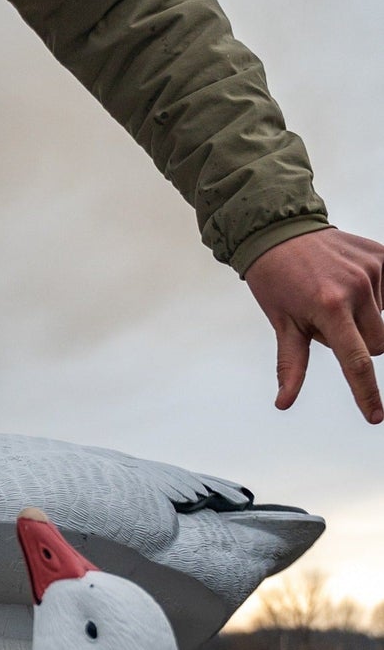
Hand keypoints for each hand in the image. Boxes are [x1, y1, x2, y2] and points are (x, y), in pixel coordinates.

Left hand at [245, 228, 383, 423]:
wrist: (279, 233)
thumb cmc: (276, 282)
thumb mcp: (282, 324)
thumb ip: (291, 365)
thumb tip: (283, 403)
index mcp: (329, 309)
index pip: (356, 362)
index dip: (366, 393)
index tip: (375, 416)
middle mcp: (356, 289)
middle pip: (377, 345)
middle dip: (356, 343)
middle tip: (326, 320)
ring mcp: (373, 270)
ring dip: (364, 319)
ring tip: (334, 297)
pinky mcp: (383, 256)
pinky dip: (375, 298)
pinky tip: (349, 284)